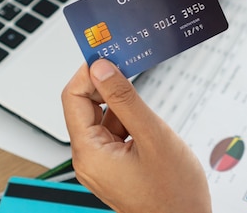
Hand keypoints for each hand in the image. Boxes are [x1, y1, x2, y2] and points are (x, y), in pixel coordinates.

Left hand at [62, 59, 211, 212]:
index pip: (73, 99)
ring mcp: (102, 164)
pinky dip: (127, 118)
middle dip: (105, 84)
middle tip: (127, 64)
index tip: (107, 54)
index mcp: (90, 153)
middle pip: (85, 107)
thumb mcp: (152, 136)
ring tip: (142, 94)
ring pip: (102, 118)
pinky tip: (145, 117)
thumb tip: (103, 69)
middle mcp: (90, 159)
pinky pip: (114, 132)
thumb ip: (125, 99)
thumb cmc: (174, 192)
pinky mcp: (115, 166)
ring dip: (119, 102)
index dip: (88, 73)